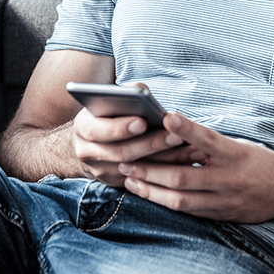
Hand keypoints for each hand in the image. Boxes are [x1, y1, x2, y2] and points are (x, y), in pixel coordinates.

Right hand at [71, 106, 204, 186]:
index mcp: (83, 128)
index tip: (143, 121)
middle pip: (122, 153)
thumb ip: (123, 95)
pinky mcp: (116, 183)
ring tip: (190, 149)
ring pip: (136, 170)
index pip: (99, 130)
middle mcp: (87, 153)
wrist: (89, 142)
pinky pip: (144, 180)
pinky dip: (167, 171)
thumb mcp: (107, 102)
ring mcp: (101, 171)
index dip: (121, 128)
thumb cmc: (105, 115)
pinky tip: (186, 162)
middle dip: (151, 144)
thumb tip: (141, 90)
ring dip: (165, 160)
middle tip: (176, 136)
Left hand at [117, 111, 273, 222]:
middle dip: (151, 170)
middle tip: (126, 161)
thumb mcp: (239, 146)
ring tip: (130, 180)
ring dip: (151, 190)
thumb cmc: (258, 162)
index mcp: (236, 155)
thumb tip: (172, 131)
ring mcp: (225, 200)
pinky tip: (147, 194)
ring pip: (181, 199)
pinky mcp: (221, 215)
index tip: (166, 117)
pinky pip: (188, 211)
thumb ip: (209, 143)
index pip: (209, 140)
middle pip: (184, 177)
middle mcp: (230, 179)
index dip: (187, 130)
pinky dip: (165, 202)